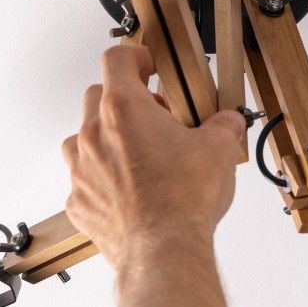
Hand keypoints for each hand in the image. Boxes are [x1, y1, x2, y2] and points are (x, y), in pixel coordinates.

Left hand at [62, 45, 247, 269]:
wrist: (164, 250)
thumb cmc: (183, 200)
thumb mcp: (220, 150)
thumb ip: (224, 126)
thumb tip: (228, 122)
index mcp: (125, 109)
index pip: (117, 59)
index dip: (134, 55)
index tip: (146, 63)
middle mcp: (94, 134)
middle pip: (97, 96)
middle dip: (124, 100)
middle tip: (153, 116)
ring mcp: (81, 169)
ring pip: (84, 138)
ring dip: (107, 140)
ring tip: (139, 156)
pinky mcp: (78, 201)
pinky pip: (85, 180)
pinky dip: (102, 179)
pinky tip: (129, 191)